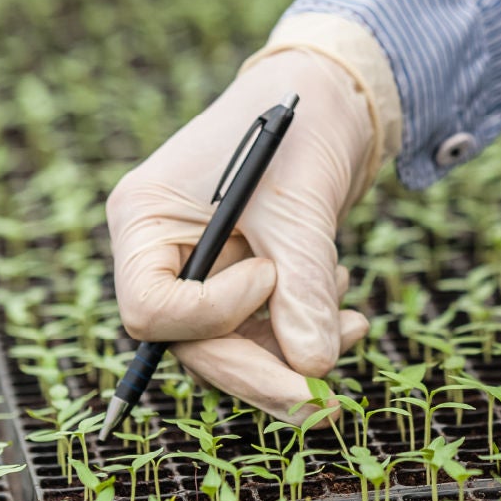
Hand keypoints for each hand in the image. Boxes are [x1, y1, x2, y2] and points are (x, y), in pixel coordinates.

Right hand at [106, 47, 380, 422]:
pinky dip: (306, 331)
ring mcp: (200, 269)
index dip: (211, 313)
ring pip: (233, 346)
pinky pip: (261, 331)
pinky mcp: (239, 280)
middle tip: (326, 401)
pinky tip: (350, 310)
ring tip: (355, 324)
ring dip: (295, 353)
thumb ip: (304, 287)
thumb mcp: (302, 207)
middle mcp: (161, 251)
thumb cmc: (302, 129)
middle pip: (193, 342)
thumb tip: (314, 370)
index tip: (270, 277)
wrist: (331, 99)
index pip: (150, 307)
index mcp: (144, 220)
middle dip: (262, 371)